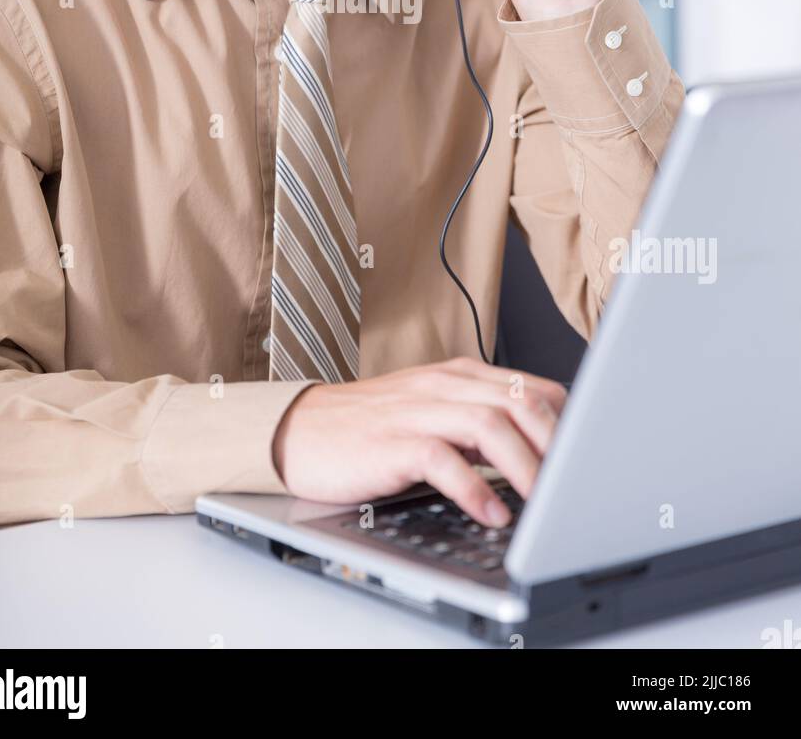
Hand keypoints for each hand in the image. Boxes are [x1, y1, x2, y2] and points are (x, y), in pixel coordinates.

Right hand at [271, 355, 567, 526]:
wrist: (301, 430)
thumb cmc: (371, 428)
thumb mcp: (434, 413)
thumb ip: (481, 423)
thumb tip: (541, 451)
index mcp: (460, 376)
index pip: (534, 387)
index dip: (569, 424)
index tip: (588, 460)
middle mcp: (444, 386)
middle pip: (521, 403)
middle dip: (558, 447)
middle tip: (577, 487)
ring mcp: (417, 410)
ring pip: (490, 426)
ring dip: (526, 468)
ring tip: (545, 505)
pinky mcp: (391, 442)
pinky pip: (443, 459)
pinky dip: (474, 489)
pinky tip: (491, 514)